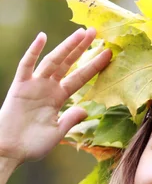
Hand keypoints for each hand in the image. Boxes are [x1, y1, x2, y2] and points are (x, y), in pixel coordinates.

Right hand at [0, 27, 110, 166]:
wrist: (10, 151)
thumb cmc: (32, 145)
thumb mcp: (57, 132)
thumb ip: (71, 119)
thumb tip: (85, 109)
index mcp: (58, 98)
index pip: (80, 78)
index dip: (93, 66)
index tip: (108, 54)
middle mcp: (47, 87)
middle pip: (68, 64)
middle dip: (81, 48)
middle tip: (96, 32)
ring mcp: (34, 85)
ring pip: (52, 61)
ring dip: (66, 47)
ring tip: (81, 33)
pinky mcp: (20, 86)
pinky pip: (26, 65)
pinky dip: (33, 52)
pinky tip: (42, 37)